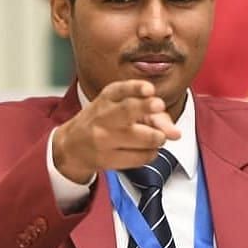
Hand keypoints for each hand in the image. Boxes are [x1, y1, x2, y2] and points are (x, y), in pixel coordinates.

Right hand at [52, 80, 180, 183]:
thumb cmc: (102, 121)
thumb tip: (175, 133)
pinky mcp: (109, 159)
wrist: (72, 146)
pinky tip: (145, 149)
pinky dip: (151, 152)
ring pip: (144, 138)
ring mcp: (105, 139)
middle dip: (148, 108)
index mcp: (107, 98)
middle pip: (128, 111)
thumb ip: (151, 112)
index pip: (121, 89)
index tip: (149, 89)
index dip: (137, 88)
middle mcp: (104, 116)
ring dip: (158, 137)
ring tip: (155, 136)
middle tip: (159, 106)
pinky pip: (142, 157)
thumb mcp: (120, 107)